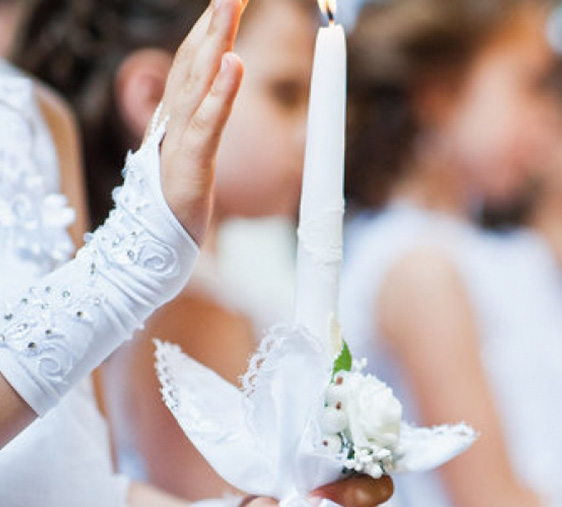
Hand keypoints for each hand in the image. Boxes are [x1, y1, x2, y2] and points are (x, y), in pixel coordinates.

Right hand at [157, 0, 246, 243]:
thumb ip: (206, 118)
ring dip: (215, 39)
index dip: (211, 25)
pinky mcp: (188, 164)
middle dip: (214, 19)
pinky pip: (206, 123)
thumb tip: (224, 83)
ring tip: (231, 2)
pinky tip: (234, 63)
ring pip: (198, 81)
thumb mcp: (197, 152)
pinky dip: (221, 93)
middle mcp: (174, 118)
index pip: (196, 60)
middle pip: (195, 59)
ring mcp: (178, 139)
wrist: (150, 249)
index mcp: (178, 114)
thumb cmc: (176, 202)